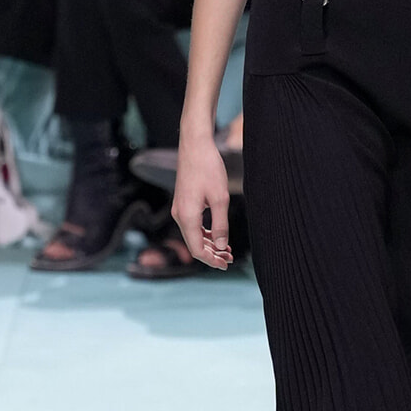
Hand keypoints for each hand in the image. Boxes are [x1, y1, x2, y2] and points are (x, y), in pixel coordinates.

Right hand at [172, 131, 233, 267]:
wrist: (195, 146)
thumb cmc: (208, 169)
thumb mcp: (220, 198)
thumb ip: (221, 225)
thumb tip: (222, 247)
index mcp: (187, 217)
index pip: (197, 249)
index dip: (212, 260)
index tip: (226, 264)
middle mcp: (179, 216)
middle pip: (194, 244)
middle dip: (212, 254)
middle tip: (230, 260)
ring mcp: (180, 209)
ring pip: (194, 235)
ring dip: (210, 244)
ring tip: (227, 250)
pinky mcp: (183, 203)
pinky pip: (193, 225)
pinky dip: (205, 233)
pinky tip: (218, 236)